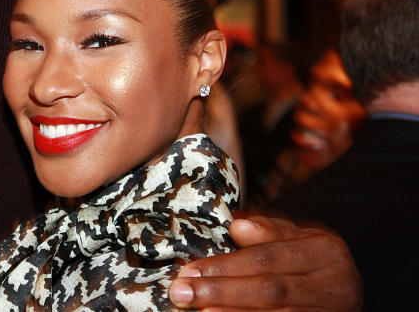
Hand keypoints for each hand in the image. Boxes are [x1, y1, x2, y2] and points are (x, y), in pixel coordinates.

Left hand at [167, 216, 361, 310]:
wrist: (347, 288)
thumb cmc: (309, 253)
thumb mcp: (295, 232)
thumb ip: (266, 229)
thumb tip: (237, 226)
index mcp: (324, 250)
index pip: (266, 258)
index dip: (225, 266)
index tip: (189, 270)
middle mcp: (334, 285)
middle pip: (270, 290)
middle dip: (222, 291)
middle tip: (182, 292)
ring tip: (200, 311)